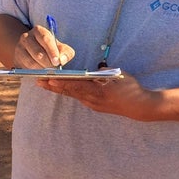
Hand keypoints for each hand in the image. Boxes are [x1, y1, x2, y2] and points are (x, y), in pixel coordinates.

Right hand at [13, 25, 74, 68]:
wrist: (34, 49)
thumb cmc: (51, 48)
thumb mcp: (61, 47)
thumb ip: (65, 52)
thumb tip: (62, 60)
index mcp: (38, 31)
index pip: (45, 39)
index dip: (52, 51)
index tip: (57, 62)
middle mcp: (26, 37)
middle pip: (37, 53)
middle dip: (48, 63)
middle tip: (55, 69)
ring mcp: (19, 48)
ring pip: (31, 62)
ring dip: (41, 69)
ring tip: (49, 72)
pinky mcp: (16, 59)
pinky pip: (25, 69)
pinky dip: (34, 73)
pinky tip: (41, 73)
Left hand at [36, 71, 158, 120]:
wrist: (140, 106)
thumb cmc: (132, 88)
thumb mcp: (119, 75)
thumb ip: (104, 72)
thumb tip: (94, 71)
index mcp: (99, 91)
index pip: (77, 86)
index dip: (62, 82)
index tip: (50, 79)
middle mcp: (94, 100)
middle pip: (70, 92)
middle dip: (54, 86)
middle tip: (38, 81)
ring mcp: (94, 105)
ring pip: (73, 95)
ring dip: (59, 89)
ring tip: (45, 84)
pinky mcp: (96, 107)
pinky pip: (79, 98)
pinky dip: (69, 92)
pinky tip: (61, 89)